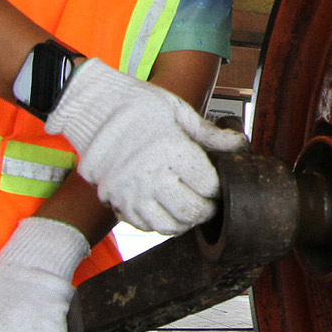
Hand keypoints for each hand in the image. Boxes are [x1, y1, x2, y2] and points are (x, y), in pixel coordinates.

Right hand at [46, 58, 245, 234]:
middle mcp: (150, 175)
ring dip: (185, 222)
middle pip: (191, 211)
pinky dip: (159, 224)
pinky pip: (144, 226)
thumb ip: (210, 134)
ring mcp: (130, 191)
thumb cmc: (136, 105)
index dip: (219, 189)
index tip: (219, 185)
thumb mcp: (178, 112)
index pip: (208, 186)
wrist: (92, 107)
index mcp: (171, 150)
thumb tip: (240, 145)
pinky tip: (166, 210)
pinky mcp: (115, 200)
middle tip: (210, 203)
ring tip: (190, 209)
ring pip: (168, 225)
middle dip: (207, 210)